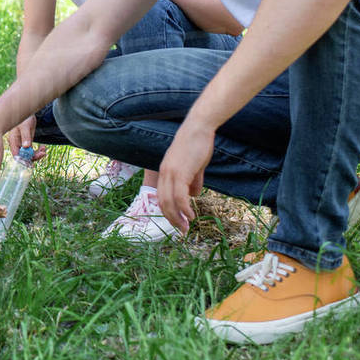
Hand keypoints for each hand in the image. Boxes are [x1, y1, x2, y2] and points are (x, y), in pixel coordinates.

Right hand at [7, 115, 40, 158]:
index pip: (16, 154)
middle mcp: (16, 144)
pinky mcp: (27, 143)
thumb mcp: (25, 126)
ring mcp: (22, 145)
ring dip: (37, 154)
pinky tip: (43, 147)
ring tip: (44, 150)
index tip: (32, 160)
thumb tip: (26, 146)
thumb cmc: (24, 118)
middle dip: (33, 157)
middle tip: (43, 153)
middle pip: (23, 156)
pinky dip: (38, 151)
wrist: (28, 115)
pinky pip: (32, 151)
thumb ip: (25, 136)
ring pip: (29, 155)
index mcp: (13, 141)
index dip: (23, 159)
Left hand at [156, 119, 215, 234]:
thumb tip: (194, 195)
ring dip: (178, 217)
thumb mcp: (194, 166)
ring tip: (186, 227)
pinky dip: (184, 208)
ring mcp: (170, 173)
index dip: (168, 211)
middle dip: (172, 218)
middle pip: (162, 202)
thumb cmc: (197, 145)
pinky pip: (179, 195)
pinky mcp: (180, 172)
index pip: (161, 196)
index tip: (177, 221)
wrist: (198, 128)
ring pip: (170, 201)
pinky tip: (190, 215)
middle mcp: (164, 174)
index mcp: (164, 172)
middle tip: (181, 230)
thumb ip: (193, 180)